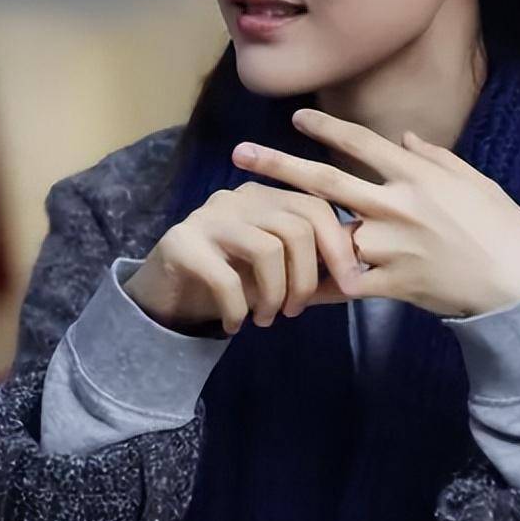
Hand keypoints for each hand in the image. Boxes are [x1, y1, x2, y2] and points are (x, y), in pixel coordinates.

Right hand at [121, 179, 362, 334]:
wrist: (164, 291)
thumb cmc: (230, 277)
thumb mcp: (274, 268)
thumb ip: (308, 263)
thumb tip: (355, 273)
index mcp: (267, 195)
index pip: (316, 208)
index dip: (339, 247)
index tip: (351, 285)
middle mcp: (240, 197)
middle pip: (296, 228)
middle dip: (306, 278)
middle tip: (295, 310)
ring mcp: (209, 217)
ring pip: (267, 250)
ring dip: (275, 295)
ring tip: (268, 319)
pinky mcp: (182, 243)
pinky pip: (227, 280)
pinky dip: (238, 310)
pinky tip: (235, 324)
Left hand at [231, 108, 519, 318]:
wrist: (519, 284)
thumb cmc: (503, 227)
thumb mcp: (476, 181)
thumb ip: (435, 158)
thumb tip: (405, 139)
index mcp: (416, 176)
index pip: (360, 142)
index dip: (325, 127)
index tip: (295, 118)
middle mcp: (395, 205)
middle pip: (325, 181)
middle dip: (279, 165)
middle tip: (239, 155)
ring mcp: (390, 245)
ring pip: (327, 235)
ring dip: (291, 233)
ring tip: (255, 229)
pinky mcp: (391, 283)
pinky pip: (343, 285)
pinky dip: (318, 288)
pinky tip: (288, 291)